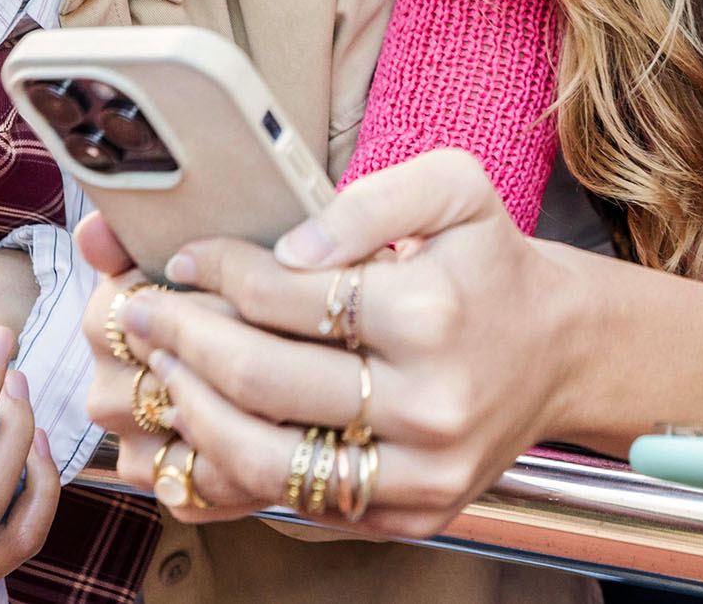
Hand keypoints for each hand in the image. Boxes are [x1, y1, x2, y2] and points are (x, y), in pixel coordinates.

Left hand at [81, 150, 584, 537]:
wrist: (559, 349)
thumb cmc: (489, 262)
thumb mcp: (454, 187)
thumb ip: (368, 200)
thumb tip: (290, 252)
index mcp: (431, 314)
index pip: (285, 297)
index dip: (217, 272)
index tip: (184, 257)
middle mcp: (428, 403)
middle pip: (261, 380)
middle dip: (182, 340)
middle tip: (143, 313)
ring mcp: (419, 473)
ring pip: (265, 458)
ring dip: (192, 412)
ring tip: (163, 370)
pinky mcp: (411, 515)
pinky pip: (300, 503)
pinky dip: (239, 469)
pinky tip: (210, 426)